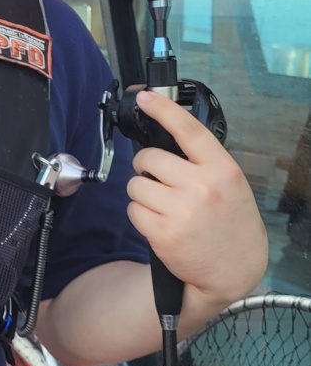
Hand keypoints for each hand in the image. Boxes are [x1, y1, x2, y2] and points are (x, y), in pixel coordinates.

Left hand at [126, 89, 268, 312]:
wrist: (233, 268)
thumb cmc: (230, 222)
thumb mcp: (229, 183)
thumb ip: (201, 162)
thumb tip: (163, 139)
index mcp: (221, 169)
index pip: (188, 130)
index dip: (164, 109)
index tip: (146, 97)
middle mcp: (202, 187)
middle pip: (148, 158)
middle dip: (145, 168)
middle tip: (157, 180)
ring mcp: (181, 211)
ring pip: (135, 185)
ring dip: (141, 194)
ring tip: (162, 206)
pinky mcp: (163, 233)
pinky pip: (133, 210)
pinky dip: (139, 215)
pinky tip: (158, 223)